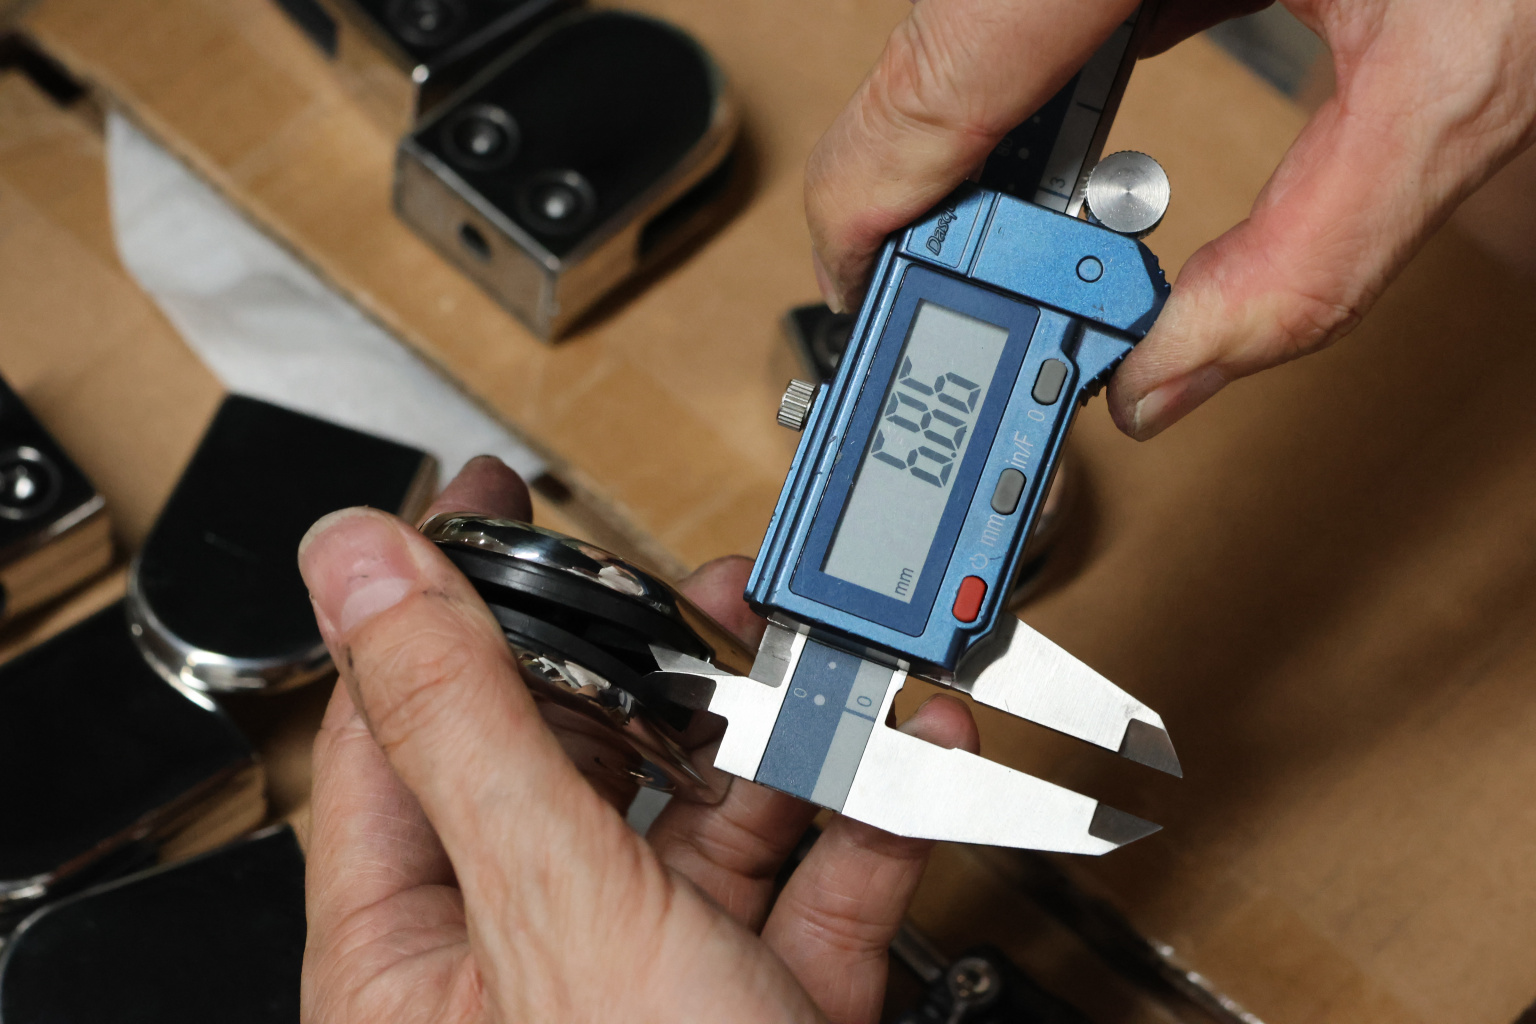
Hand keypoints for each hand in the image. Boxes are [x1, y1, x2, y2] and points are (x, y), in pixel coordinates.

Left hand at [298, 456, 978, 1022]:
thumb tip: (358, 563)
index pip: (404, 727)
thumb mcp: (550, 912)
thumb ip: (464, 722)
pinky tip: (910, 754)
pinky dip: (874, 810)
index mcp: (418, 945)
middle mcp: (536, 956)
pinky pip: (821, 877)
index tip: (479, 503)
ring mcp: (666, 979)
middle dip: (658, 662)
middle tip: (706, 589)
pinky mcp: (778, 1004)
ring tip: (834, 660)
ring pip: (716, 807)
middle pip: (583, 751)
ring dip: (786, 727)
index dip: (440, 598)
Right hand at [805, 0, 1535, 438]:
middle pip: (932, 57)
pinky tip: (1080, 152)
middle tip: (987, 303)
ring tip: (1037, 246)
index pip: (932, 75)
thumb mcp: (1459, 77)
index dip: (871, 209)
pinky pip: (1029, 4)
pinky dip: (1036, 90)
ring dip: (985, 148)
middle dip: (939, 198)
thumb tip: (1167, 379)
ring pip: (966, 29)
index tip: (865, 300)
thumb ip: (1316, 255)